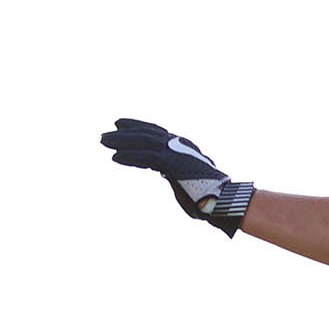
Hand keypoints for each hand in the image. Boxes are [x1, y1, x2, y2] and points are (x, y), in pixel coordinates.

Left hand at [99, 118, 256, 236]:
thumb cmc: (209, 198)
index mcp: (184, 148)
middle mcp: (180, 146)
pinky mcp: (173, 163)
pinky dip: (130, 156)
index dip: (138, 127)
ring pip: (144, 141)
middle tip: (105, 134)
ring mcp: (177, 153)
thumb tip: (171, 175)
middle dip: (126, 132)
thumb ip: (176, 174)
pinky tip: (116, 158)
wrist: (224, 202)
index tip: (120, 126)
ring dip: (122, 141)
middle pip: (148, 133)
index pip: (157, 133)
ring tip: (104, 142)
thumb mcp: (188, 181)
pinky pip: (147, 157)